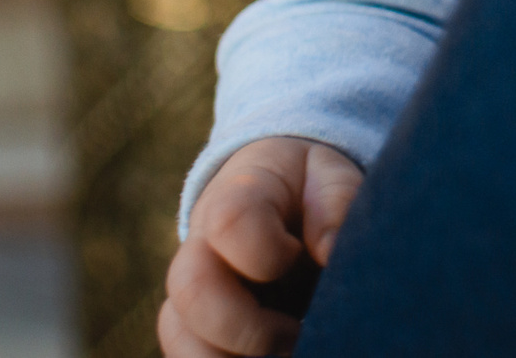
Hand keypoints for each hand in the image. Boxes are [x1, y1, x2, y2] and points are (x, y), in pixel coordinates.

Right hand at [158, 137, 363, 356]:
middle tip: (297, 332)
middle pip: (191, 290)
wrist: (281, 199)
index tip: (300, 257)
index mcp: (237, 196)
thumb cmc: (309, 188)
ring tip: (286, 353)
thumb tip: (332, 249)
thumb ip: (336, 199)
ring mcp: (193, 292)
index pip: (230, 222)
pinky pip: (187, 357)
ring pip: (180, 338)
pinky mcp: (194, 329)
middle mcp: (202, 246)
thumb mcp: (331, 175)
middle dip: (250, 328)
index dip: (269, 252)